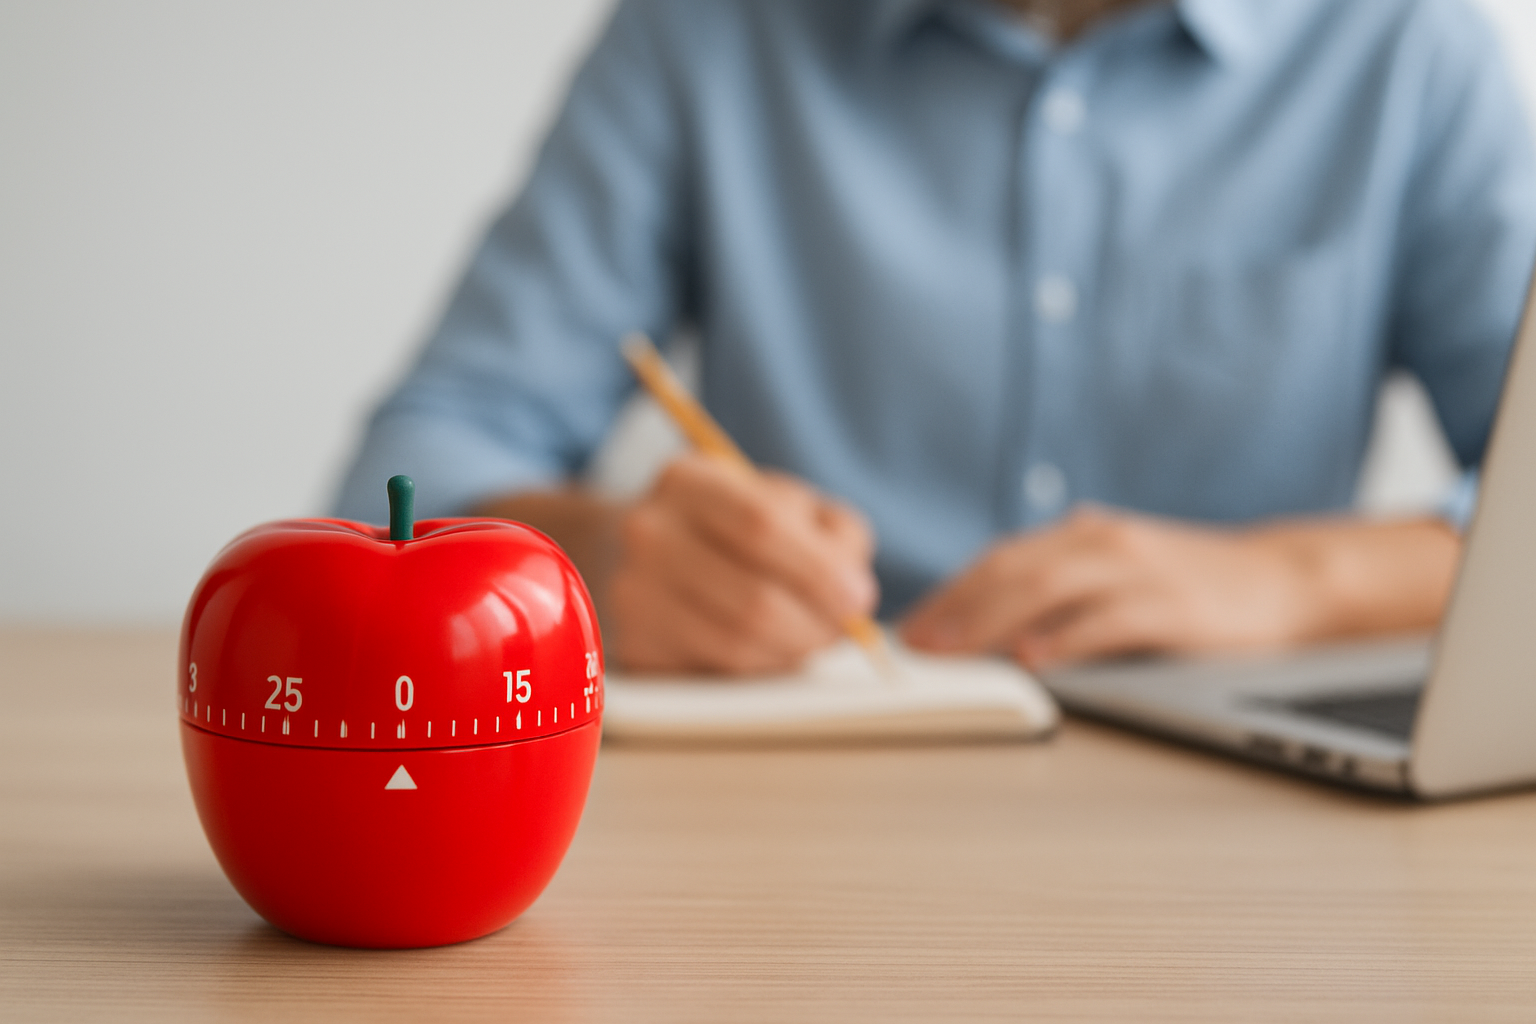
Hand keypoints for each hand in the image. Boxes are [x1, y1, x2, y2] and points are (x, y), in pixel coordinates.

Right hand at [607, 453, 877, 672]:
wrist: (651, 554)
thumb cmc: (737, 530)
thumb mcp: (789, 505)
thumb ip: (834, 535)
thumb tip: (852, 594)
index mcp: (687, 481)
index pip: (760, 526)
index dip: (818, 571)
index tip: (858, 599)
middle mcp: (646, 534)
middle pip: (752, 599)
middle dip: (814, 625)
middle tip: (839, 632)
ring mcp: (632, 594)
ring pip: (737, 646)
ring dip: (791, 652)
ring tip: (807, 640)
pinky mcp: (632, 649)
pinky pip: (715, 675)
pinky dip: (757, 672)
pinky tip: (767, 653)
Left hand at [900, 505, 1459, 670]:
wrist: (1284, 580)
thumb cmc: (1191, 586)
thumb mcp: (1117, 573)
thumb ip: (1061, 590)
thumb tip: (989, 630)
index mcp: (1083, 537)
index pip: (999, 561)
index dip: (950, 593)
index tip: (911, 627)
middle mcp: (1102, 543)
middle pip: (1011, 571)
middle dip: (956, 609)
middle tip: (915, 645)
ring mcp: (1137, 570)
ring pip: (1049, 589)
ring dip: (993, 621)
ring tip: (955, 651)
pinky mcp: (1172, 605)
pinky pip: (1109, 620)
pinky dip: (1067, 638)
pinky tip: (1034, 659)